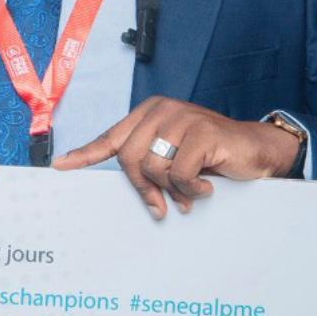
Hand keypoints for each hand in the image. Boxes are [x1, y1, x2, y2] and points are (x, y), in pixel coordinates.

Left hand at [54, 96, 298, 218]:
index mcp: (150, 113)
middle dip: (144, 187)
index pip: (111, 137)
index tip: (60, 166)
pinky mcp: (202, 131)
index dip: (85, 154)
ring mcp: (182, 117)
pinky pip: (179, 173)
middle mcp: (161, 110)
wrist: (256, 149)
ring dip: (172, 189)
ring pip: (153, 166)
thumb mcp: (175, 159)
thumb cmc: (212, 156)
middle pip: (129, 158)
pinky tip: (205, 187)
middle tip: (162, 205)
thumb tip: (135, 194)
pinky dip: (191, 189)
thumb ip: (151, 167)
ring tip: (191, 191)